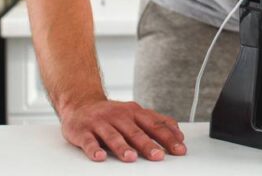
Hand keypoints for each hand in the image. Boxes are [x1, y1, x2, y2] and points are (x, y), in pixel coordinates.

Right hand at [59, 98, 185, 162]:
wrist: (81, 104)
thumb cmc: (113, 114)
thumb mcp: (136, 113)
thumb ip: (156, 123)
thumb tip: (178, 135)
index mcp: (134, 113)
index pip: (155, 125)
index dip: (168, 137)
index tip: (179, 149)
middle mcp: (119, 116)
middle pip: (135, 132)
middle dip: (148, 144)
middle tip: (159, 156)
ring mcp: (101, 123)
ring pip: (113, 136)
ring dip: (122, 147)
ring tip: (131, 158)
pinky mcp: (83, 131)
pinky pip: (88, 141)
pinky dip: (94, 150)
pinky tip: (99, 157)